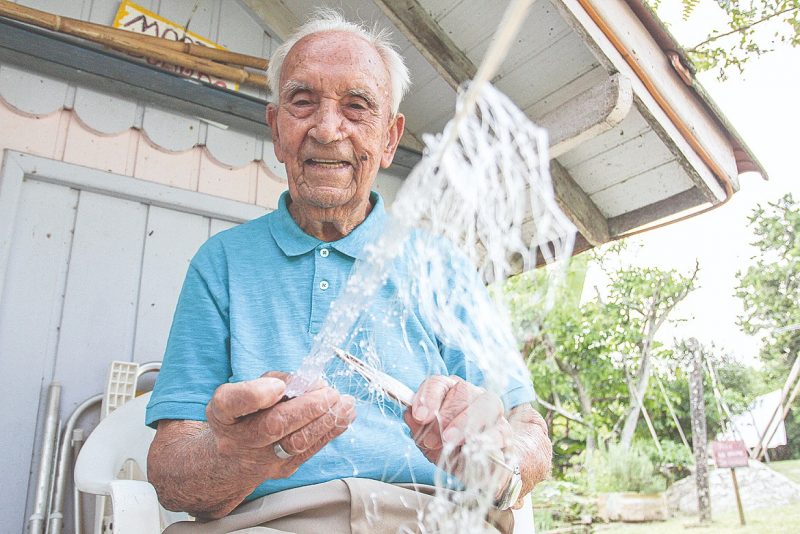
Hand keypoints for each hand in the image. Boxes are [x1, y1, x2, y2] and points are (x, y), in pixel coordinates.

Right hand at [205, 371, 355, 480]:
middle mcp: (237, 439)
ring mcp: (260, 459)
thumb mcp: (242, 391)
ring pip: (296, 442)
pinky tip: (344, 416)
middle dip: (308, 407)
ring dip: (326, 420)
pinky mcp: (282, 469)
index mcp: (223, 413)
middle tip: (329, 393)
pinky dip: (330, 431)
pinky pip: (310, 450)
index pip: (231, 403)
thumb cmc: (241, 416)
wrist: (230, 461)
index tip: (278, 386)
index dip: (256, 394)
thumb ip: (270, 381)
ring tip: (345, 404)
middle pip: (272, 425)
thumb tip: (308, 382)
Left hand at [402, 375, 511, 471]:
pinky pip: (500, 428)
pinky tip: (475, 446)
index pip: (438, 383)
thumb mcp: (429, 443)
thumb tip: (409, 415)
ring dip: (465, 422)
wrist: (481, 467)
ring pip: (485, 403)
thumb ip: (419, 430)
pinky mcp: (505, 430)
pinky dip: (488, 437)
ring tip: (450, 440)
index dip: (428, 397)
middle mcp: (472, 394)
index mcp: (449, 392)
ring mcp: (492, 410)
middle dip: (444, 415)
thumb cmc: (452, 449)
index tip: (420, 416)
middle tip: (432, 439)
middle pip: (462, 391)